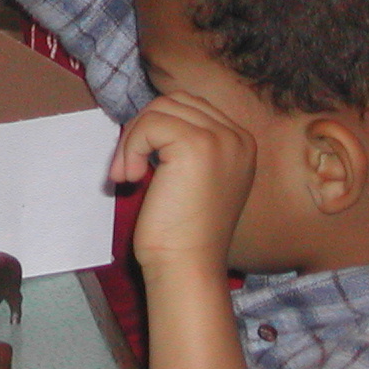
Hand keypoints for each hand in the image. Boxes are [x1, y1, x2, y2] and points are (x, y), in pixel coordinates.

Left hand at [109, 92, 256, 277]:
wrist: (187, 266)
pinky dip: (130, 148)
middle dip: (142, 128)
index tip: (141, 162)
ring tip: (127, 175)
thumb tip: (151, 116)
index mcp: (241, 143)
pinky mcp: (197, 145)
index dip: (156, 127)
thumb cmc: (183, 231)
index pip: (190, 106)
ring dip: (132, 139)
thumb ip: (187, 143)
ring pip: (159, 109)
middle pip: (174, 102)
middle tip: (127, 167)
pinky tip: (130, 178)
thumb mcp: (195, 177)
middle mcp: (238, 137)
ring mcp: (221, 139)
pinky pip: (149, 124)